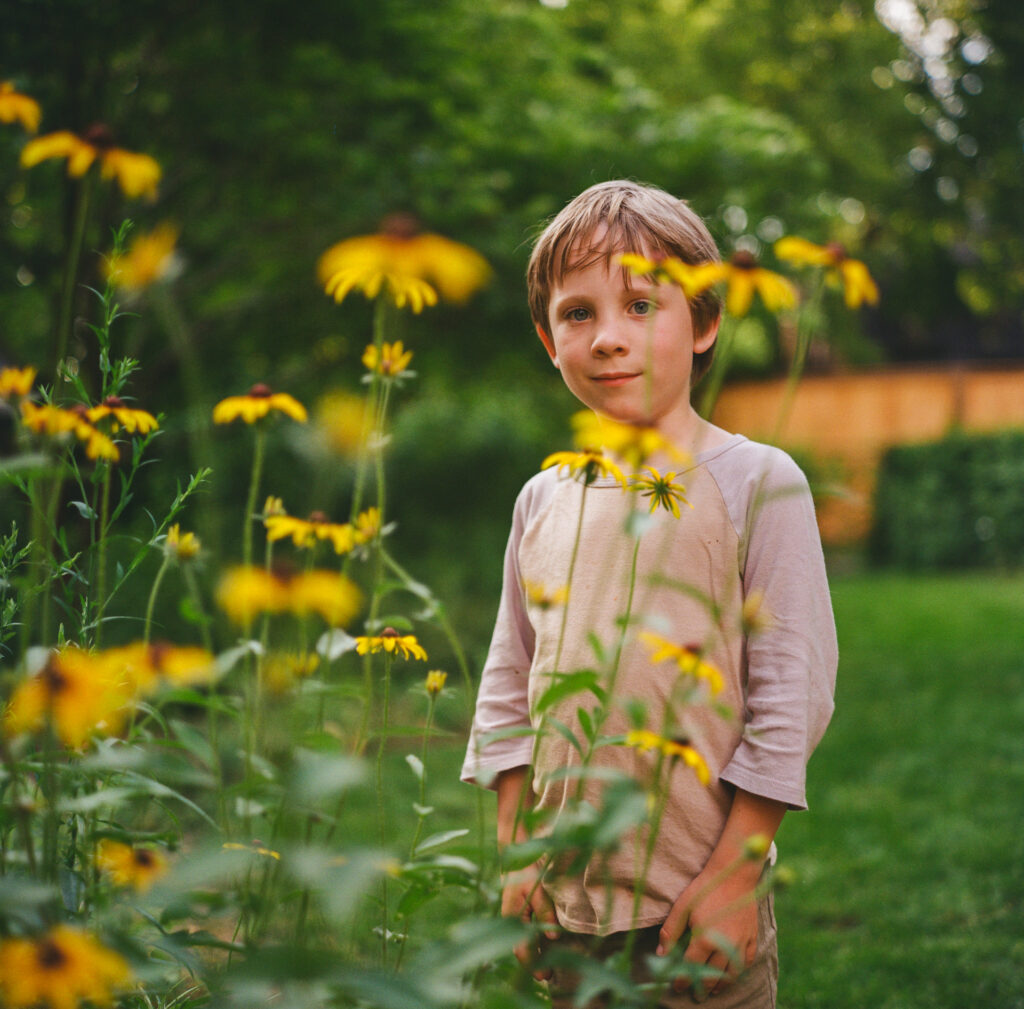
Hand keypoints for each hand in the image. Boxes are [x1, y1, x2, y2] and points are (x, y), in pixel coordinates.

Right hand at [501, 859, 558, 979]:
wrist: (515, 853)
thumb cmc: (526, 869)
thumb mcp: (538, 889)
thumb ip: (545, 911)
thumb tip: (553, 936)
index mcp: (513, 916)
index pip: (522, 948)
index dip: (534, 963)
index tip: (545, 975)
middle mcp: (510, 919)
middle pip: (519, 949)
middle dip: (531, 963)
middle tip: (546, 976)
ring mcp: (511, 915)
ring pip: (518, 941)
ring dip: (529, 954)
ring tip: (542, 965)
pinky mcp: (514, 910)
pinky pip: (520, 933)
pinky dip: (527, 943)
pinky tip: (536, 945)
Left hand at [657, 870, 758, 999]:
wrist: (734, 874)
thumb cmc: (704, 888)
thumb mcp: (682, 906)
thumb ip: (671, 931)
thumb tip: (660, 953)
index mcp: (705, 938)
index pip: (691, 968)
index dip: (683, 980)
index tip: (677, 987)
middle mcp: (724, 946)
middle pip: (713, 975)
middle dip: (703, 988)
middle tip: (696, 996)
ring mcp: (741, 943)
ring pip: (732, 973)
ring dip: (722, 984)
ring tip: (714, 990)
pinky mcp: (752, 937)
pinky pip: (747, 961)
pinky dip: (740, 971)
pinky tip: (733, 973)